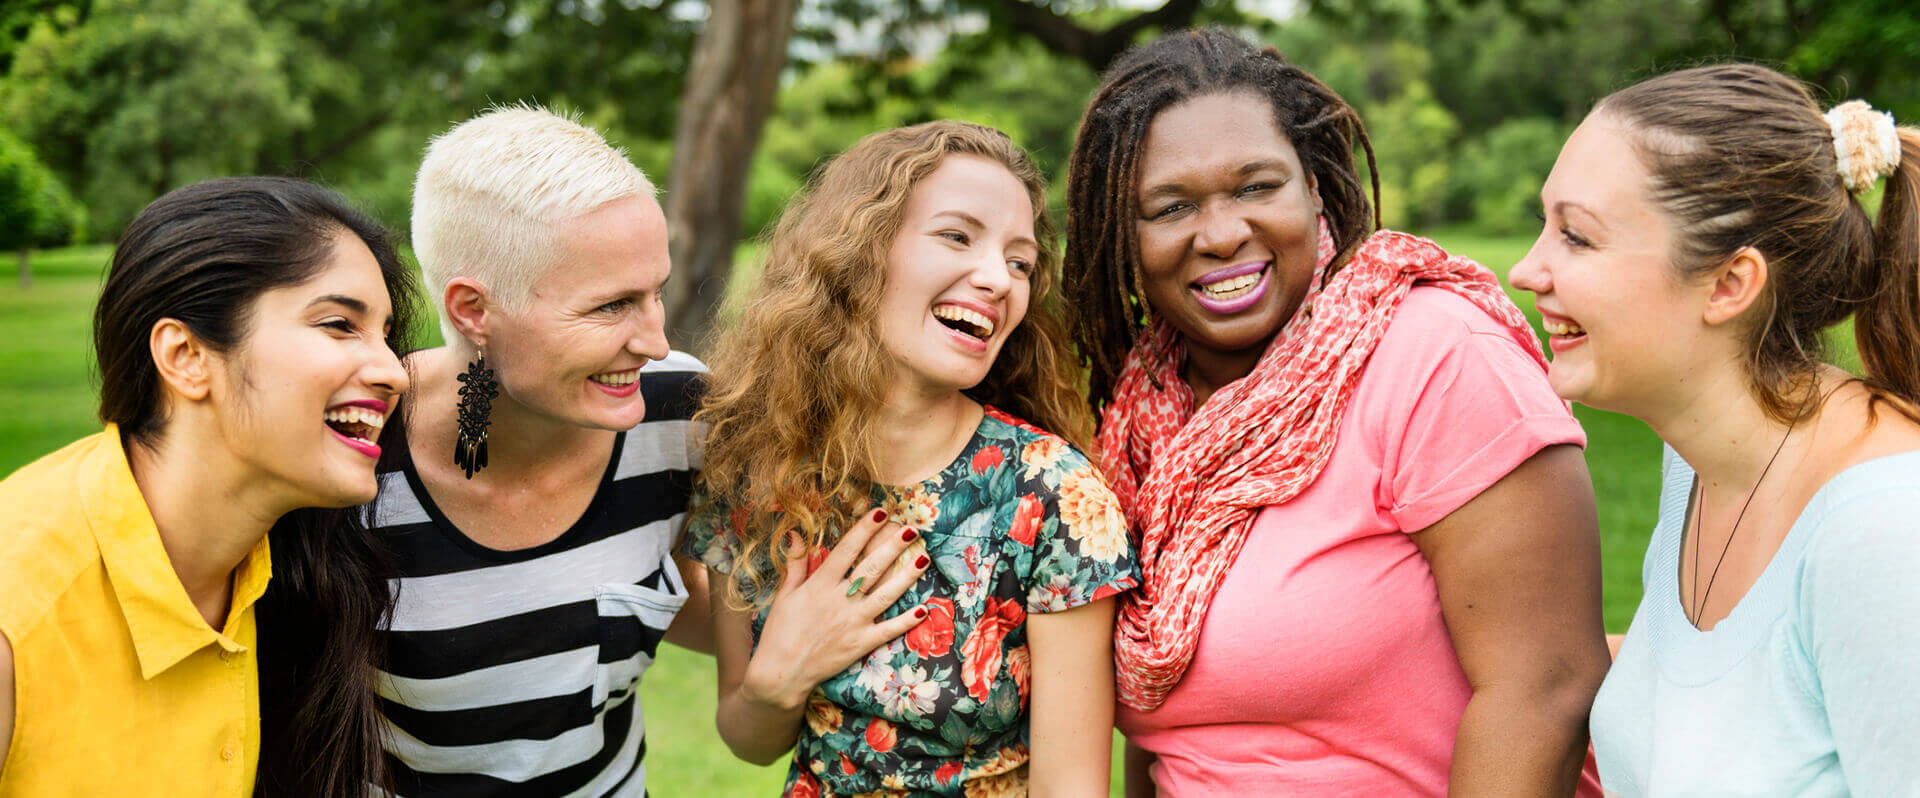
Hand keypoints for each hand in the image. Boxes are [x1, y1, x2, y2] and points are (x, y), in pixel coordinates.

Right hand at [742, 506, 930, 709]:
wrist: (781, 674)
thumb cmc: (779, 632)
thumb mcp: (785, 595)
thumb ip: (795, 563)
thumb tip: (796, 533)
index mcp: (819, 585)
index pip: (846, 551)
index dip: (864, 530)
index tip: (880, 512)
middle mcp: (839, 601)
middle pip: (871, 568)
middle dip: (892, 546)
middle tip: (911, 529)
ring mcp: (853, 623)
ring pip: (886, 594)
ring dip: (906, 576)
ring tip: (924, 558)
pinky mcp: (861, 644)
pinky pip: (889, 630)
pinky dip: (907, 620)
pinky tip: (924, 608)